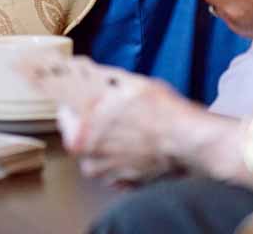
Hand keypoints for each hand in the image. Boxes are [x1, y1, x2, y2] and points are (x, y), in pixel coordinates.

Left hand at [21, 56, 197, 183]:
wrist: (189, 140)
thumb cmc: (158, 110)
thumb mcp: (120, 82)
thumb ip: (91, 78)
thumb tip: (73, 68)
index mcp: (81, 135)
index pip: (63, 112)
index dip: (71, 98)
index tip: (75, 93)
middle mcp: (90, 160)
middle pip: (79, 131)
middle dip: (91, 116)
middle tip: (109, 104)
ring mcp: (108, 175)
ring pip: (96, 148)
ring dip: (105, 135)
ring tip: (125, 121)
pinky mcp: (127, 184)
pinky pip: (113, 164)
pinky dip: (119, 152)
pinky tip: (134, 139)